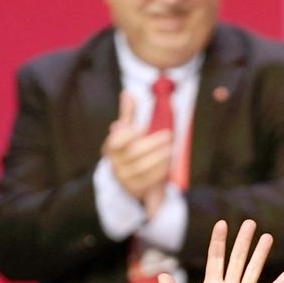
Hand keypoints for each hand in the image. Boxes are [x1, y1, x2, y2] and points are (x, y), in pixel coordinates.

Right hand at [101, 91, 172, 207]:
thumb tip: (127, 93)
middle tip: (168, 134)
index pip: (115, 141)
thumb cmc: (130, 151)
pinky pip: (149, 180)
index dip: (128, 135)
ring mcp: (125, 178)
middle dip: (152, 143)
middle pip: (133, 154)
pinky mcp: (136, 188)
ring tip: (172, 148)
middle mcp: (115, 164)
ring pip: (142, 168)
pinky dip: (160, 170)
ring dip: (159, 157)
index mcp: (111, 148)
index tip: (142, 127)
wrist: (130, 180)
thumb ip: (128, 115)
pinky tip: (169, 161)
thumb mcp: (127, 133)